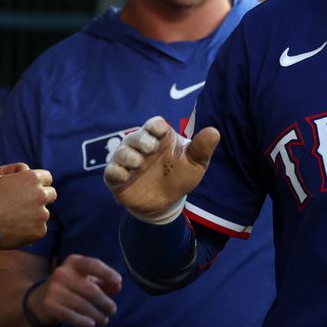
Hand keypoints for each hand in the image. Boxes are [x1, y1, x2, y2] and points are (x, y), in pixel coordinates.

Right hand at [0, 168, 56, 248]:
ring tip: (15, 219)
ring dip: (35, 215)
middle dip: (41, 197)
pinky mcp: (40, 230)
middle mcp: (41, 195)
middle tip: (27, 204)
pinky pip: (39, 228)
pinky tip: (15, 230)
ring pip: (44, 213)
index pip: (47, 177)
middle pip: (51, 194)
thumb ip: (16, 178)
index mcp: (32, 179)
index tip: (32, 188)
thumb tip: (23, 173)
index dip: (39, 183)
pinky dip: (30, 230)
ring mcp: (42, 214)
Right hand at [28, 254, 121, 326]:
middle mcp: (62, 273)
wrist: (40, 299)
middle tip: (113, 310)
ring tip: (104, 320)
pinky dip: (82, 321)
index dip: (107, 272)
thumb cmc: (72, 287)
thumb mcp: (87, 280)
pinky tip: (91, 324)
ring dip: (96, 314)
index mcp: (74, 262)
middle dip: (105, 302)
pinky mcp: (49, 304)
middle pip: (91, 289)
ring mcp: (54, 288)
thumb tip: (118, 286)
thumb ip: (104, 283)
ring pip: (81, 304)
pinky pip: (69, 315)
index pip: (92, 264)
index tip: (118, 281)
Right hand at [103, 116, 218, 221]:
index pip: (154, 124)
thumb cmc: (180, 176)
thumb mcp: (195, 164)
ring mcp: (127, 161)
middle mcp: (140, 146)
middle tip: (150, 148)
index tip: (161, 131)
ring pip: (121, 152)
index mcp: (160, 138)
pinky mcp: (117, 177)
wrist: (166, 202)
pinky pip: (111, 171)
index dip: (155, 126)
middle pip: (136, 136)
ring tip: (138, 164)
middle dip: (141, 140)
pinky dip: (116, 172)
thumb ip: (202, 148)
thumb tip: (214, 131)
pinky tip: (125, 176)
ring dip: (128, 156)